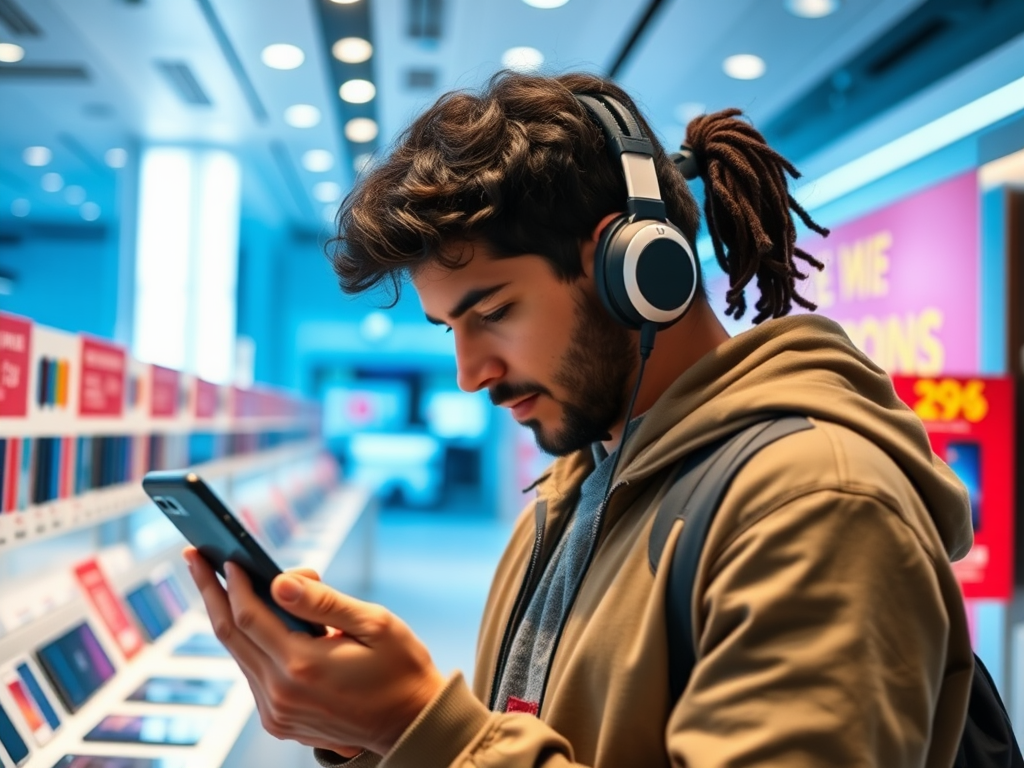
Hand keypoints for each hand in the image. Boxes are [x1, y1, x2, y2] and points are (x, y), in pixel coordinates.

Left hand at [183, 547, 445, 756]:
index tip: (226, 555)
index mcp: (303, 666)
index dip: (234, 582)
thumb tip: (280, 581)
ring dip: (227, 616)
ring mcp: (276, 713)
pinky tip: (251, 618)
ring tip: (220, 581)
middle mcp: (280, 694)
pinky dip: (247, 642)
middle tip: (194, 556)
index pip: (249, 616)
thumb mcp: (375, 623)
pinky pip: (252, 674)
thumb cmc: (399, 667)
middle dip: (210, 591)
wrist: (410, 723)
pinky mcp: (278, 722)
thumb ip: (324, 601)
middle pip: (231, 634)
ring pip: (238, 655)